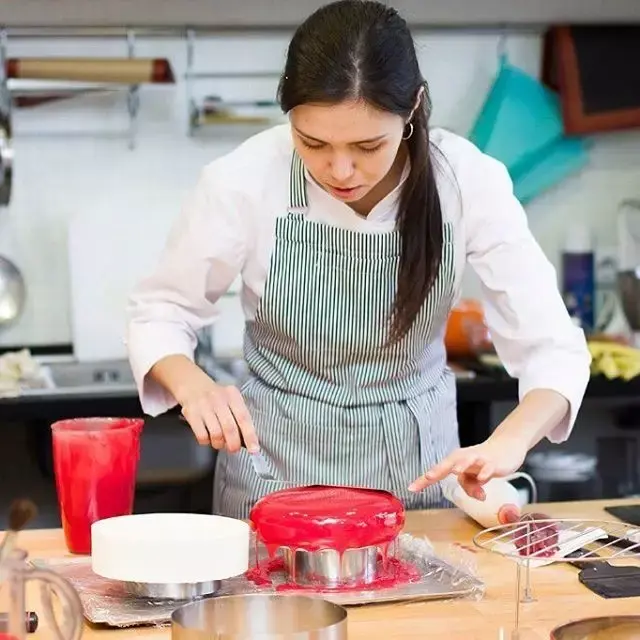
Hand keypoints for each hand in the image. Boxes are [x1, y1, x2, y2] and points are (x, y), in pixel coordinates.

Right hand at [176, 369, 256, 452]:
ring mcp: (204, 406)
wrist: (192, 385)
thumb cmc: (216, 397)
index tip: (254, 449)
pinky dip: (206, 441)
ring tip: (219, 443)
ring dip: (219, 444)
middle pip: (229, 428)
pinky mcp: (191, 413)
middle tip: (234, 449)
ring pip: (216, 434)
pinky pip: (202, 435)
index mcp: (232, 395)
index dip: (250, 435)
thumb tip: (247, 440)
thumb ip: (239, 416)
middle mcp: (219, 399)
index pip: (244, 417)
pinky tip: (208, 438)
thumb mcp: (230, 399)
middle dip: (233, 444)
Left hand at [408, 434, 527, 499]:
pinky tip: (483, 478)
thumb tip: (478, 496)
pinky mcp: (493, 462)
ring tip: (455, 472)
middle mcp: (464, 458)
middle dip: (438, 470)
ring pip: (468, 461)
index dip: (424, 481)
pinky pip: (488, 467)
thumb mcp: (474, 478)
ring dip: (461, 466)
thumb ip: (471, 487)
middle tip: (428, 476)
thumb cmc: (484, 463)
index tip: (411, 489)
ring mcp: (479, 459)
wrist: (506, 448)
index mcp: (455, 461)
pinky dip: (485, 472)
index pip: (437, 471)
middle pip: (448, 463)